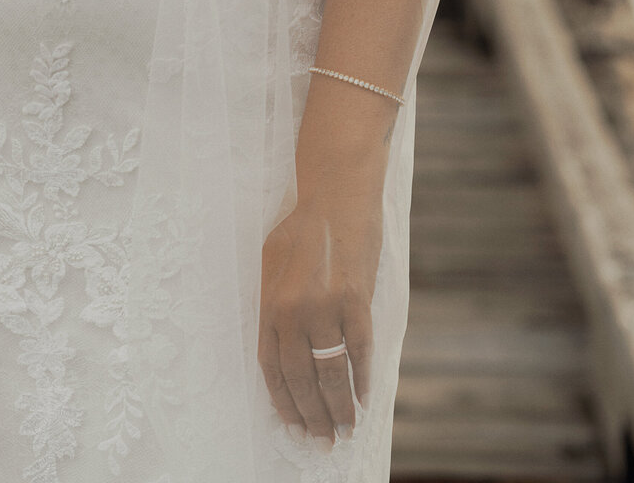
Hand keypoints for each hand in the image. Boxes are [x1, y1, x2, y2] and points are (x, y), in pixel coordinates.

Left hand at [258, 184, 382, 444]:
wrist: (337, 194)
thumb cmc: (302, 227)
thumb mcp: (272, 261)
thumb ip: (273, 303)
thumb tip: (277, 348)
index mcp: (270, 302)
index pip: (271, 367)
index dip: (282, 402)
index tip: (293, 425)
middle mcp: (294, 310)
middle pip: (300, 378)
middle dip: (311, 415)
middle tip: (322, 440)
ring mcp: (326, 307)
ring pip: (330, 373)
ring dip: (338, 408)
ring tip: (344, 430)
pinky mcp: (357, 301)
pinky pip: (360, 352)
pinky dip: (362, 380)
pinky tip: (364, 399)